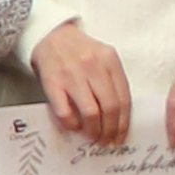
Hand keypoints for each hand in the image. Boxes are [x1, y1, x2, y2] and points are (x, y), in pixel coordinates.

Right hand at [31, 19, 130, 145]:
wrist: (51, 35)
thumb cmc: (79, 50)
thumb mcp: (102, 57)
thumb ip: (112, 80)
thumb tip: (118, 116)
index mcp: (109, 60)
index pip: (123, 98)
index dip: (123, 122)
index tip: (121, 135)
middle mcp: (92, 66)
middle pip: (109, 107)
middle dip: (110, 130)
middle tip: (107, 140)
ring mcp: (72, 75)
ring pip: (90, 112)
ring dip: (94, 130)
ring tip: (93, 136)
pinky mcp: (52, 82)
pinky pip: (65, 112)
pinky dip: (72, 124)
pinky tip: (75, 126)